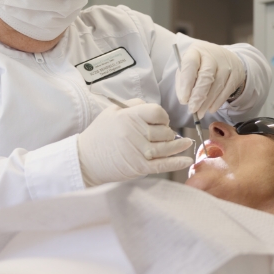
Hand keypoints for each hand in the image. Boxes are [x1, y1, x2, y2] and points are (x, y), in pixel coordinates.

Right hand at [78, 99, 193, 186]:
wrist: (86, 159)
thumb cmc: (100, 135)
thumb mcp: (112, 112)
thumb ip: (133, 105)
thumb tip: (153, 108)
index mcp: (128, 117)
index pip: (157, 112)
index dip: (162, 116)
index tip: (160, 121)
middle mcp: (135, 133)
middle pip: (165, 130)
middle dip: (167, 132)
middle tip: (162, 134)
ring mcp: (138, 151)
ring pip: (167, 147)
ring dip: (178, 146)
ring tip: (184, 144)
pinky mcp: (139, 167)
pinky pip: (163, 164)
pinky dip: (177, 163)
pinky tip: (187, 160)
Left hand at [175, 41, 244, 118]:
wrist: (222, 58)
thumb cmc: (200, 65)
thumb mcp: (188, 68)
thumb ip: (182, 82)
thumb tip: (184, 100)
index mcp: (196, 51)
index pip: (190, 64)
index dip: (186, 83)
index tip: (183, 99)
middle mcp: (212, 54)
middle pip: (206, 76)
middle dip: (198, 96)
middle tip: (192, 109)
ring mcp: (227, 63)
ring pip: (217, 86)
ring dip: (207, 103)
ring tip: (199, 113)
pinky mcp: (236, 74)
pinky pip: (226, 91)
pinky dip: (217, 102)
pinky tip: (210, 109)